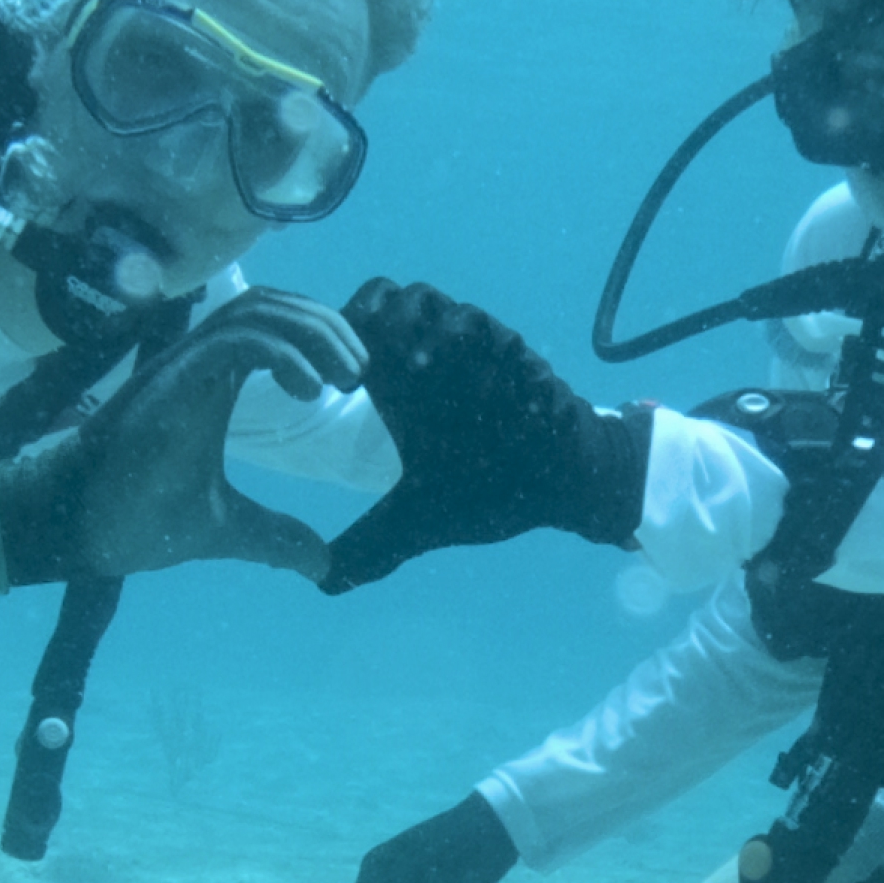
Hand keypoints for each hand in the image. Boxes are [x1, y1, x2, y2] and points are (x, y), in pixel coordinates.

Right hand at [0, 288, 364, 584]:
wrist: (79, 530)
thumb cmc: (138, 517)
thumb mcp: (227, 528)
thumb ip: (273, 536)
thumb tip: (321, 566)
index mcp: (212, 384)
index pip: (271, 325)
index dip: (317, 336)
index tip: (350, 378)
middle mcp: (198, 364)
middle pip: (271, 305)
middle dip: (324, 325)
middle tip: (357, 371)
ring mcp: (183, 367)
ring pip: (255, 309)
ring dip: (310, 331)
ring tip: (342, 376)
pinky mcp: (174, 380)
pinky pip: (235, 341)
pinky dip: (282, 353)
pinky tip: (309, 388)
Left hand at [322, 279, 649, 594]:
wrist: (562, 483)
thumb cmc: (490, 490)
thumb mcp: (420, 521)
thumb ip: (371, 546)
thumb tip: (321, 584)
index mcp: (399, 386)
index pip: (348, 329)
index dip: (328, 346)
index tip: (331, 389)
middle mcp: (428, 358)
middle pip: (377, 298)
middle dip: (363, 325)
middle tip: (359, 374)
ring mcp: (469, 348)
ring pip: (422, 300)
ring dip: (408, 330)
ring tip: (405, 375)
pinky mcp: (508, 349)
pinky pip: (476, 324)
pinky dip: (460, 345)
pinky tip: (455, 384)